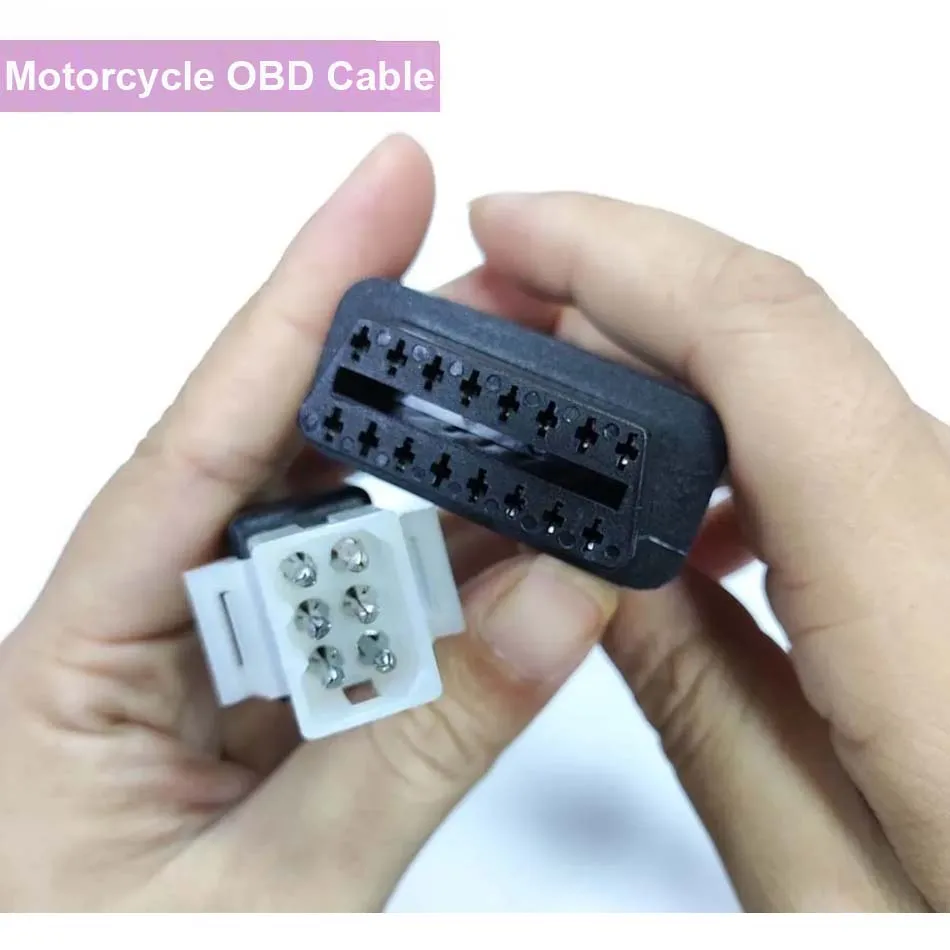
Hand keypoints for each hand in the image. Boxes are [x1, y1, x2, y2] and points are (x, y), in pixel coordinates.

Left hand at [0, 137, 619, 910]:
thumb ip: (417, 750)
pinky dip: (462, 584)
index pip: (204, 439)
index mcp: (81, 659)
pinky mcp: (287, 706)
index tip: (387, 190)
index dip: (304, 301)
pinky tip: (531, 544)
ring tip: (551, 409)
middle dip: (404, 367)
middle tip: (515, 302)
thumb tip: (560, 605)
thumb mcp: (267, 894)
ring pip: (349, 533)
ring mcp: (226, 667)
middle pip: (283, 454)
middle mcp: (152, 634)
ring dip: (453, 477)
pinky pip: (382, 617)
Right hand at [465, 192, 949, 910]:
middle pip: (774, 339)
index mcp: (937, 617)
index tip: (510, 229)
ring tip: (548, 413)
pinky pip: (838, 439)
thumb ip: (695, 701)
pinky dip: (729, 427)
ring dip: (659, 366)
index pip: (765, 344)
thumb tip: (579, 569)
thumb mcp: (815, 879)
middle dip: (610, 299)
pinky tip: (674, 497)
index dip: (620, 251)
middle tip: (490, 325)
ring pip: (800, 379)